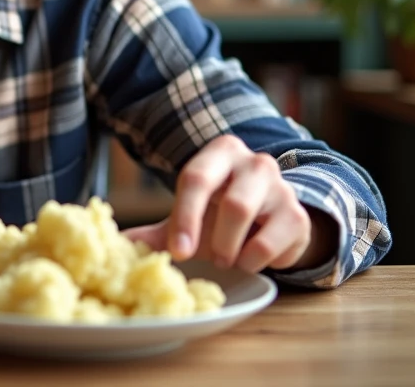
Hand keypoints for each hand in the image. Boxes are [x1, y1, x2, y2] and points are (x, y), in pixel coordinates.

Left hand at [123, 135, 335, 272]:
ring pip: (252, 220)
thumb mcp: (189, 216)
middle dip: (215, 240)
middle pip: (232, 203)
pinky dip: (255, 261)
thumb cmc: (220, 214)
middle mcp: (254, 162)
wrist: (269, 219)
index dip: (185, 219)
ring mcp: (281, 187)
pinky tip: (251, 259)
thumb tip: (116, 246)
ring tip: (226, 259)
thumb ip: (156, 231)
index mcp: (220, 152)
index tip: (178, 253)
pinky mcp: (298, 216)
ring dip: (233, 251)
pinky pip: (273, 245)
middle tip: (209, 259)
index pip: (196, 178)